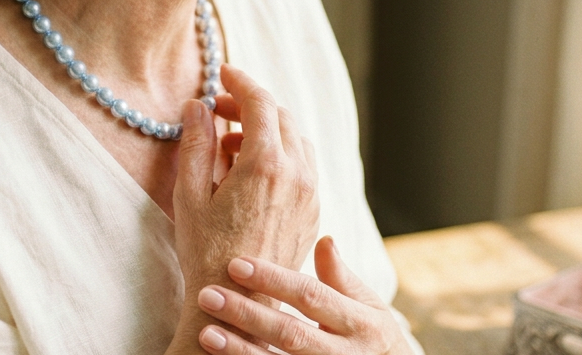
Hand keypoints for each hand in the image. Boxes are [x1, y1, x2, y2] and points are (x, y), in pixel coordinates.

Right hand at [173, 64, 319, 299]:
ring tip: (230, 143)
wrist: (240, 302)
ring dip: (266, 129)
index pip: (261, 102)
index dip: (240, 81)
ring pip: (295, 139)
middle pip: (281, 116)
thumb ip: (195, 143)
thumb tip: (198, 106)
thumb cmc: (207, 252)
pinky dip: (280, 153)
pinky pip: (303, 165)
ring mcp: (310, 193)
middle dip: (251, 104)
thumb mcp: (189, 194)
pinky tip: (250, 170)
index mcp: (267, 165)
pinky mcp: (313, 210)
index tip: (223, 73)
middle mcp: (297, 174)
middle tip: (218, 111)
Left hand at [195, 236, 415, 354]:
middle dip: (247, 314)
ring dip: (240, 350)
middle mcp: (345, 353)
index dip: (273, 280)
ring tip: (205, 332)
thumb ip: (342, 278)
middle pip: (290, 332)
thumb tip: (324, 239)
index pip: (310, 295)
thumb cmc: (376, 339)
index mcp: (360, 322)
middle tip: (207, 294)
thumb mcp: (370, 307)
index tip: (236, 263)